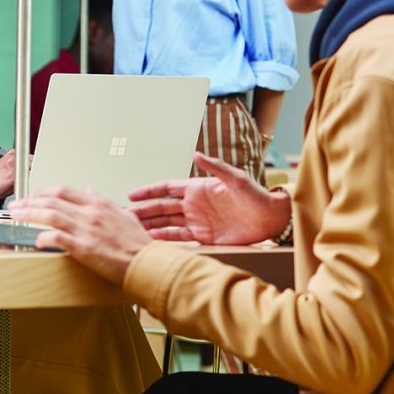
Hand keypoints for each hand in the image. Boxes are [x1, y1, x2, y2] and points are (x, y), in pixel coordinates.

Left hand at [12, 186, 151, 283]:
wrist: (147, 262)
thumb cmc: (138, 244)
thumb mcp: (123, 215)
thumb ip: (104, 202)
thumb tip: (89, 191)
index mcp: (98, 204)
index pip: (63, 191)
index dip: (43, 192)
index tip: (32, 196)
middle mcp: (90, 213)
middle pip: (51, 200)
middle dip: (29, 201)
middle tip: (15, 205)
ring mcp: (86, 229)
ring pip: (49, 215)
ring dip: (29, 214)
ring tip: (16, 216)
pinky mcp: (84, 248)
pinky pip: (56, 238)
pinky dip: (42, 237)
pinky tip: (35, 240)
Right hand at [128, 153, 289, 244]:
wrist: (270, 218)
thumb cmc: (255, 195)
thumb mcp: (236, 179)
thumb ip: (215, 167)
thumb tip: (197, 153)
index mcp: (197, 187)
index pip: (166, 188)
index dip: (149, 191)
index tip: (131, 194)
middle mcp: (193, 204)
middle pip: (161, 207)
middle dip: (142, 211)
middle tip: (123, 216)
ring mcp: (196, 220)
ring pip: (166, 222)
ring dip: (149, 225)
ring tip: (131, 229)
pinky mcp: (202, 236)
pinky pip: (179, 236)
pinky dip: (164, 238)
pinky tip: (150, 239)